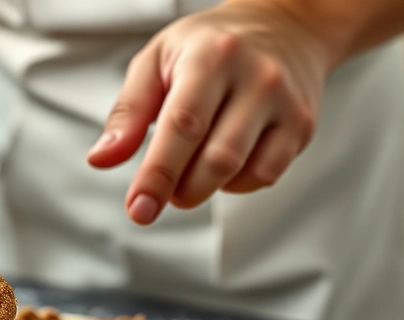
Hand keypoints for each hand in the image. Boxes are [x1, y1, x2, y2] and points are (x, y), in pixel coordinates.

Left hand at [87, 1, 333, 224]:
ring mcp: (286, 103)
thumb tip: (101, 159)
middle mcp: (256, 78)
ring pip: (242, 171)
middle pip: (216, 158)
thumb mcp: (157, 61)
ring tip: (189, 169)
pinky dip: (234, 183)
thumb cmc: (209, 46)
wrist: (285, 25)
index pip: (182, 126)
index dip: (158, 174)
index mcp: (211, 57)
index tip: (138, 208)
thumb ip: (127, 112)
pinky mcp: (302, 126)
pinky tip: (222, 162)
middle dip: (181, 190)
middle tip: (162, 192)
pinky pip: (265, 175)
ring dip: (204, 187)